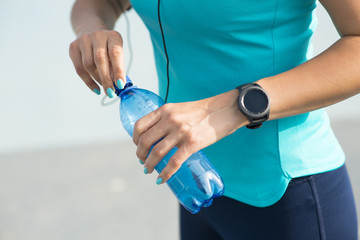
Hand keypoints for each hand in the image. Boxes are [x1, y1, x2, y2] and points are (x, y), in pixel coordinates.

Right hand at [69, 30, 125, 96]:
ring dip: (97, 79)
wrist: (91, 31)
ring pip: (88, 65)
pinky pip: (79, 69)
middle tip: (111, 92)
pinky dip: (88, 81)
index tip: (120, 85)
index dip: (118, 70)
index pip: (115, 53)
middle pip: (100, 59)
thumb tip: (118, 86)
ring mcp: (83, 40)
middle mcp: (97, 35)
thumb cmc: (109, 48)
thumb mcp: (117, 53)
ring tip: (105, 86)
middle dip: (106, 79)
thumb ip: (118, 67)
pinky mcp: (73, 47)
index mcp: (113, 36)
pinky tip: (96, 88)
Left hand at [133, 89, 247, 183]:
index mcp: (165, 110)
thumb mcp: (180, 109)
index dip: (134, 139)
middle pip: (145, 141)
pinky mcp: (192, 143)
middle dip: (140, 154)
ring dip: (149, 164)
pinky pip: (174, 162)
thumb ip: (167, 119)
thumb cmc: (203, 111)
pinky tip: (162, 179)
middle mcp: (170, 119)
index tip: (138, 146)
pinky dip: (166, 173)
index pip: (140, 125)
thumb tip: (157, 136)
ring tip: (149, 170)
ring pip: (157, 152)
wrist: (225, 110)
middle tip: (142, 161)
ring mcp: (181, 131)